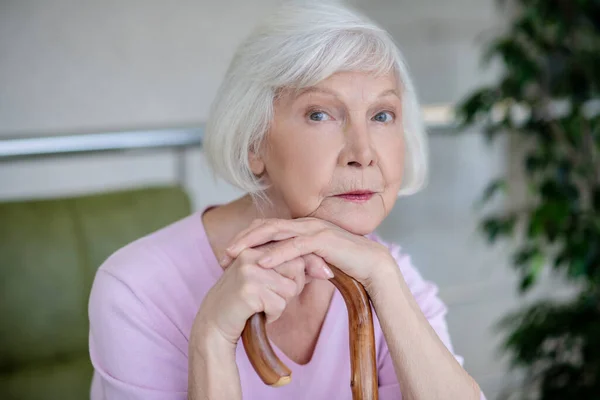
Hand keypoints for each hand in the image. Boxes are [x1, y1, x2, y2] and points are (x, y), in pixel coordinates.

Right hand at [193, 244, 332, 346]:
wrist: (214, 322)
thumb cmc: (243, 300)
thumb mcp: (265, 279)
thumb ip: (288, 269)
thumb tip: (323, 268)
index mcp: (254, 247)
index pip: (293, 249)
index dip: (311, 263)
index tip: (326, 273)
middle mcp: (251, 254)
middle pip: (296, 267)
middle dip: (294, 287)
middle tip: (274, 298)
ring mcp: (249, 271)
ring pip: (290, 288)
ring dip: (282, 303)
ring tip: (263, 305)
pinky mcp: (248, 290)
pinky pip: (279, 304)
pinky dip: (273, 315)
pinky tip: (257, 314)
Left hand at [220, 217, 395, 290]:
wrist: (374, 266)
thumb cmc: (347, 264)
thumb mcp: (316, 262)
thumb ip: (299, 262)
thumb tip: (282, 272)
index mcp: (303, 226)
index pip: (269, 227)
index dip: (248, 238)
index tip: (230, 254)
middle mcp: (306, 223)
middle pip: (267, 225)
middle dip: (243, 238)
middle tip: (224, 253)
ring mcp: (315, 229)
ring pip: (276, 231)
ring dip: (252, 243)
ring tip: (234, 254)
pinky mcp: (323, 240)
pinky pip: (294, 246)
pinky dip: (276, 253)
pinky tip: (260, 262)